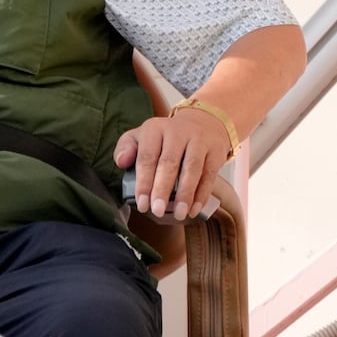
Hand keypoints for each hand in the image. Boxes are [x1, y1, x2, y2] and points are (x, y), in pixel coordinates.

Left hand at [114, 108, 229, 219]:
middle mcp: (177, 132)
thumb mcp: (142, 136)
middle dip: (162, 189)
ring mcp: (199, 140)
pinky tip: (193, 210)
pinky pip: (209, 175)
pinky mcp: (215, 151)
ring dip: (185, 194)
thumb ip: (126, 148)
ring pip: (192, 169)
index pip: (147, 157)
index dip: (144, 182)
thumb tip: (121, 162)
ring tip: (178, 214)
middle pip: (169, 163)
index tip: (142, 204)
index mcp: (155, 129)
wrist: (203, 123)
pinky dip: (201, 195)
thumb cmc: (166, 138)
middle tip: (157, 211)